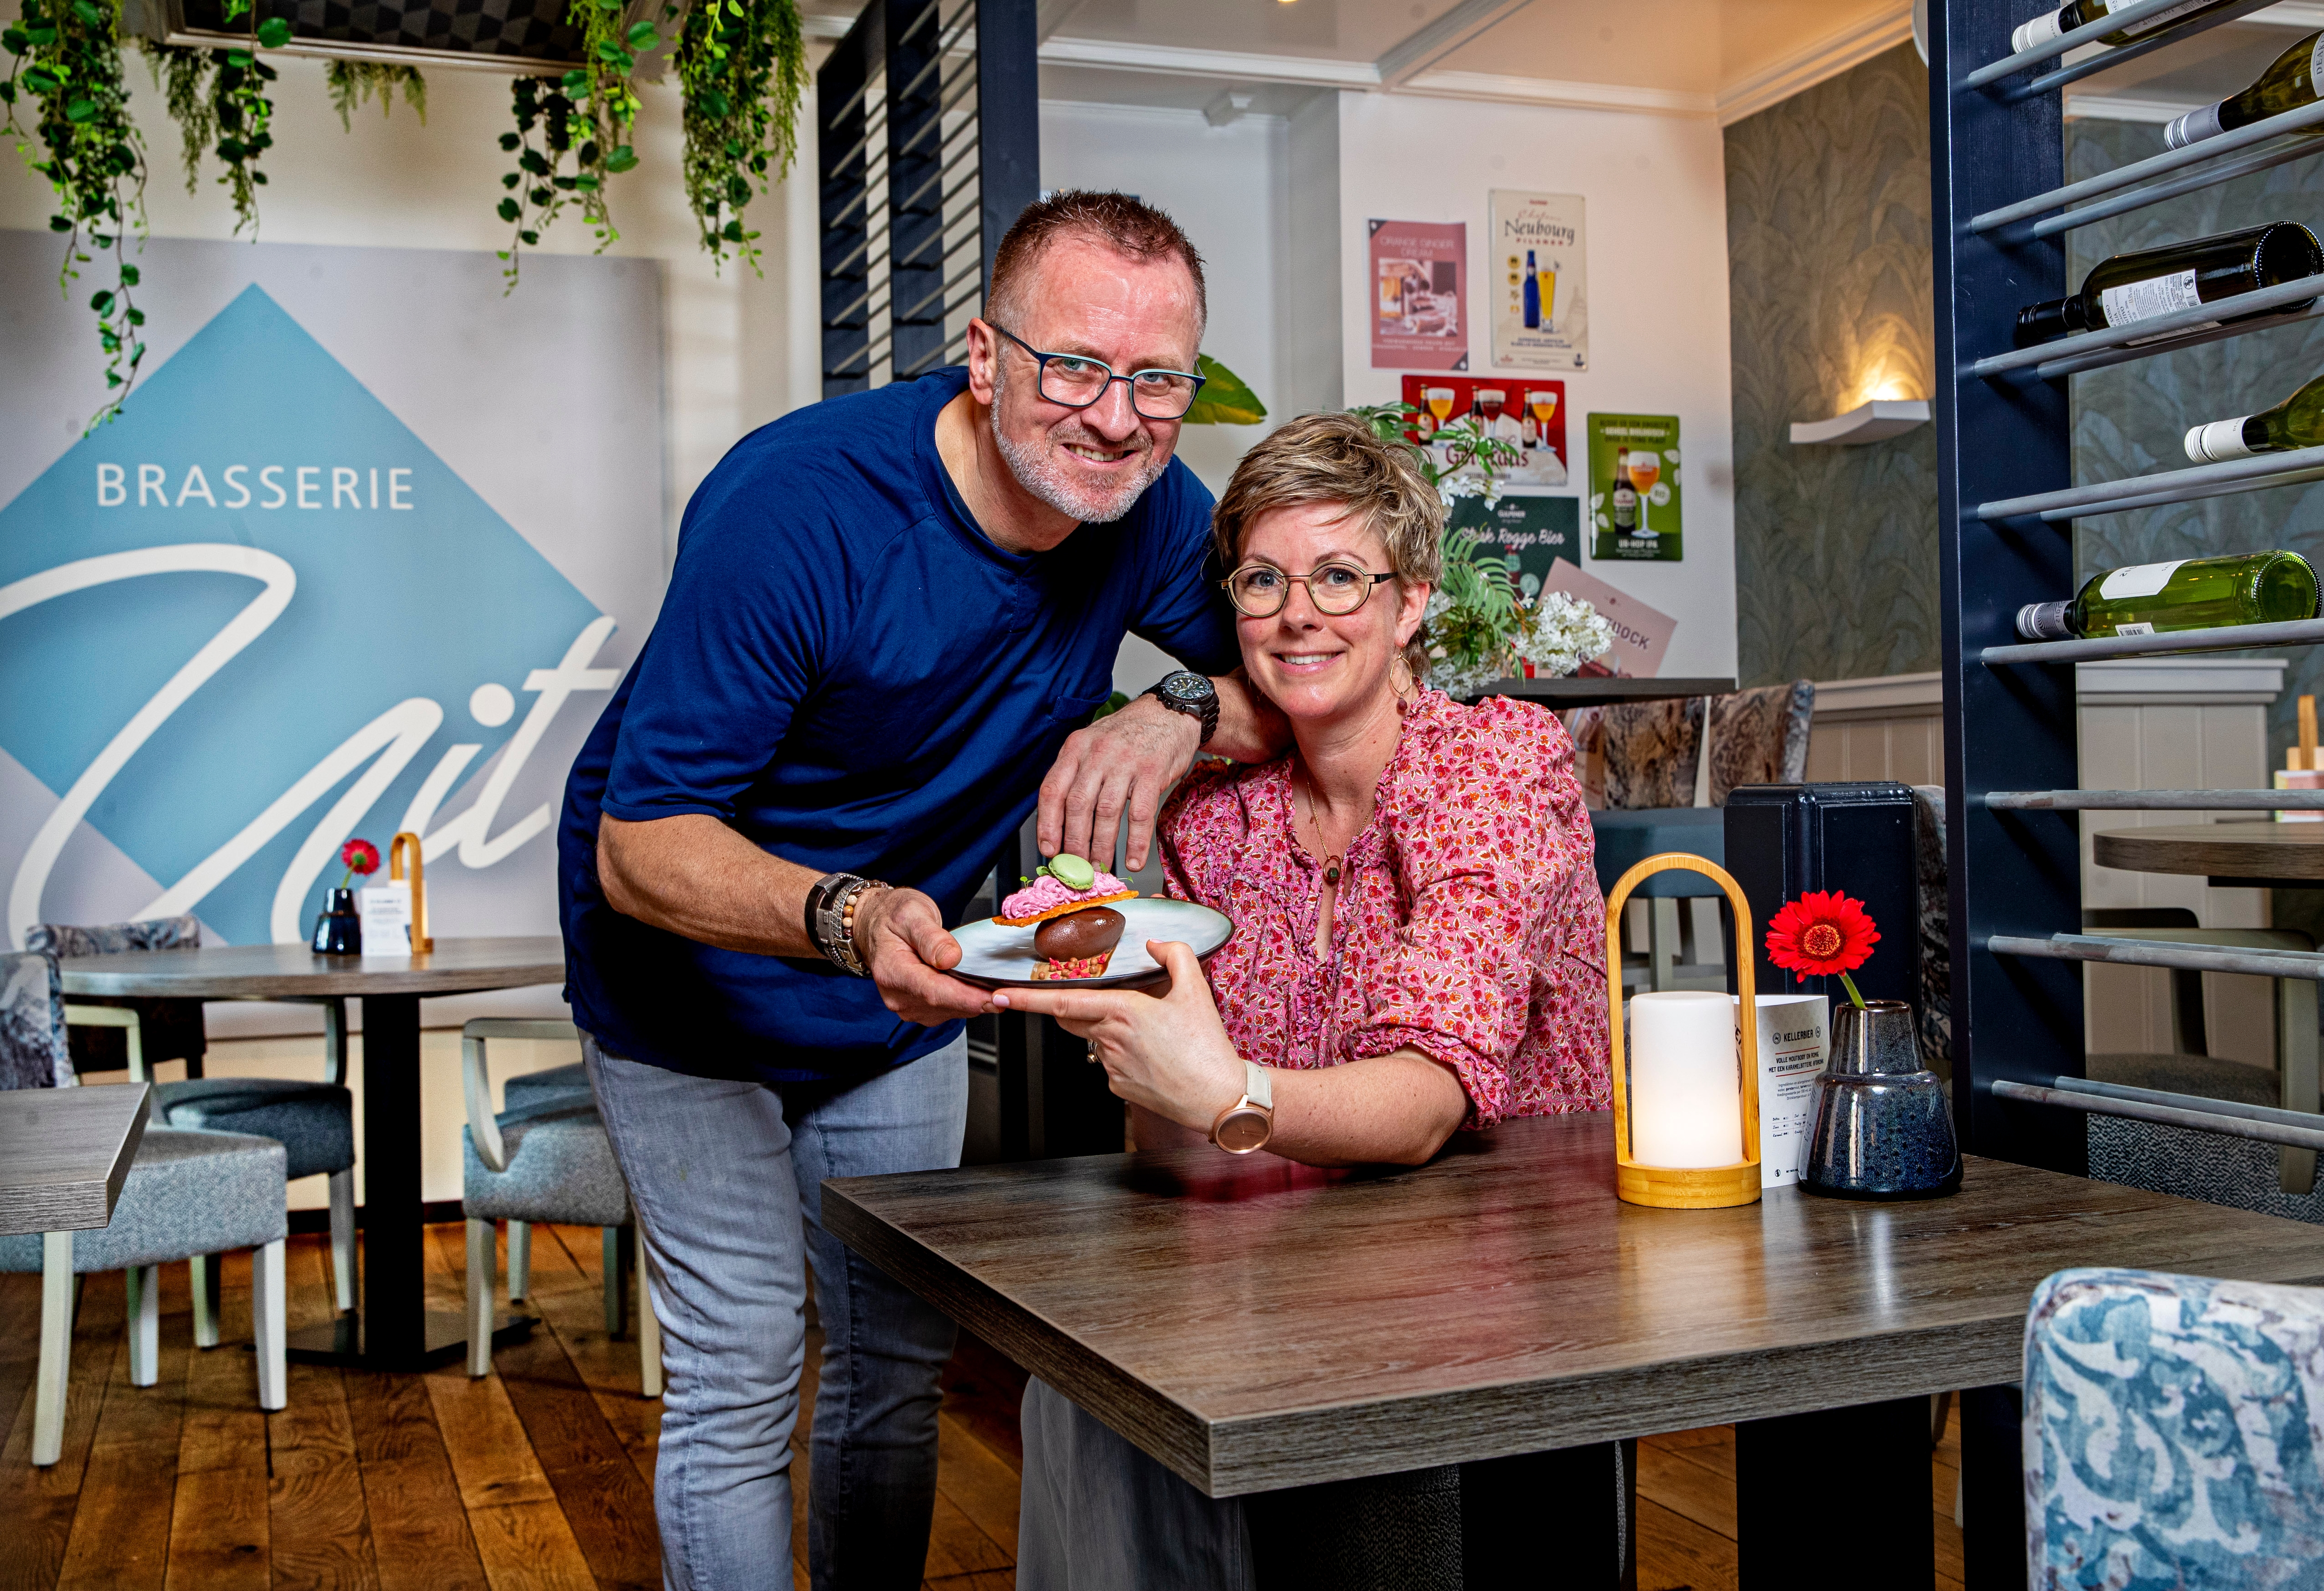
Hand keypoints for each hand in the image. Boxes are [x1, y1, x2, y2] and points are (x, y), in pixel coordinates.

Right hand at [856, 887, 993, 1025]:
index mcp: (892, 971)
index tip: (995, 998)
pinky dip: (966, 1000)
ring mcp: (907, 1005)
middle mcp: (897, 996)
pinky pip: (948, 1010)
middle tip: (1010, 989)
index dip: (967, 997)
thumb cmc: (893, 916)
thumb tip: (950, 958)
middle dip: (978, 999)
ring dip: (974, 1000)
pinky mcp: (918, 1008)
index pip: (933, 992)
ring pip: (950, 1011)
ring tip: (994, 982)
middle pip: (945, 1005)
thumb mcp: (912, 913)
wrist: (876, 924)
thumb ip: (930, 936)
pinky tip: (976, 985)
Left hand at [994, 940, 1241, 1131]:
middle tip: (1101, 1001)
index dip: (1026, 1000)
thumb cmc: (1208, 1048)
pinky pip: (1109, 1063)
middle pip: (1072, 1019)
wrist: (1221, 1100)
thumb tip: (1154, 943)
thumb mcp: (1196, 991)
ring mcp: (1111, 1067)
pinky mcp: (1118, 1088)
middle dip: (1071, 1007)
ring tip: (1153, 1033)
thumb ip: (1175, 955)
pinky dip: (1123, 1053)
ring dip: (1109, 1030)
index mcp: (1122, 1012)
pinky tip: (1154, 1056)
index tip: (999, 996)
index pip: (1062, 1003)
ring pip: (1094, 1039)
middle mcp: (1109, 1040)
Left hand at [1038, 693, 1201, 870]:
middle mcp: (1097, 753)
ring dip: (1101, 846)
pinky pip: (1140, 814)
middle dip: (1074, 842)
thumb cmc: (1128, 734)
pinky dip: (1136, 843)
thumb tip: (1060, 820)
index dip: (1047, 824)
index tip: (1049, 849)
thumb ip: (1076, 773)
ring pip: (1106, 812)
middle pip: (1077, 805)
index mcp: (1076, 747)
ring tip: (1100, 867)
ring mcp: (1125, 762)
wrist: (1169, 712)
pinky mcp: (1152, 772)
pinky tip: (1133, 860)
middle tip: (1076, 866)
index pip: (1052, 790)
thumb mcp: (1093, 743)